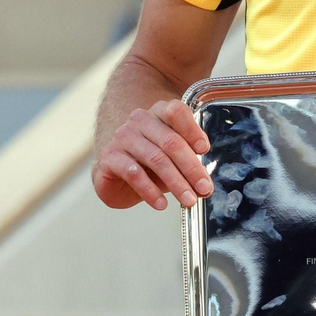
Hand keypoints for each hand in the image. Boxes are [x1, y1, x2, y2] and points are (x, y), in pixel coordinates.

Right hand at [92, 99, 213, 210]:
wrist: (117, 177)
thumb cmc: (150, 164)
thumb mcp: (175, 160)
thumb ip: (191, 165)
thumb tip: (205, 186)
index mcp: (159, 113)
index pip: (176, 112)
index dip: (192, 130)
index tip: (204, 150)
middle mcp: (140, 120)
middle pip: (171, 141)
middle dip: (191, 168)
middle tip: (204, 188)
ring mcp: (123, 137)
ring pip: (155, 159)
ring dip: (176, 182)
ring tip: (188, 200)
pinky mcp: (110, 157)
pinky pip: (134, 174)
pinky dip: (150, 191)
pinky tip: (161, 204)